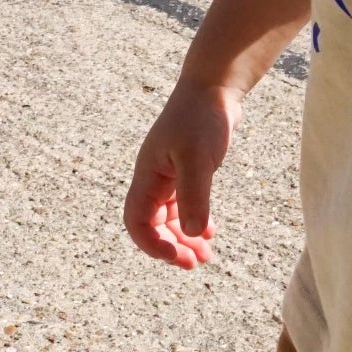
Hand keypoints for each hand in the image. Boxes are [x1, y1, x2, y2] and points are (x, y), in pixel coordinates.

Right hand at [122, 79, 234, 269]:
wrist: (214, 87)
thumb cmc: (202, 118)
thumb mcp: (198, 158)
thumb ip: (194, 196)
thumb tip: (194, 233)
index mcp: (147, 176)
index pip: (137, 221)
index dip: (153, 244)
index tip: (178, 257)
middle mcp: (154, 179)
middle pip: (153, 225)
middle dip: (171, 248)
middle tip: (196, 263)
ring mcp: (170, 176)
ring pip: (170, 219)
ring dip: (185, 239)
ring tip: (206, 255)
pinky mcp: (187, 171)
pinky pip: (184, 206)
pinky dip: (195, 221)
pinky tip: (210, 231)